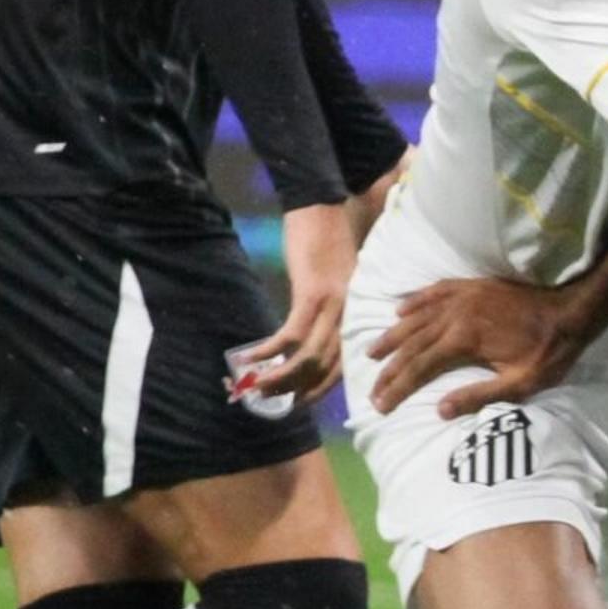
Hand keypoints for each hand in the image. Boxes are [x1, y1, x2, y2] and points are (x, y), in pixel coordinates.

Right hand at [239, 202, 359, 405]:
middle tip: (278, 406)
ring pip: (311, 357)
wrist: (323, 203)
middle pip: (330, 367)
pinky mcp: (313, 293)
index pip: (345, 361)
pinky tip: (250, 358)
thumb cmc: (325, 237)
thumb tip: (310, 332)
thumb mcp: (337, 277)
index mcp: (357, 311)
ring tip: (258, 391)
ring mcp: (334, 305)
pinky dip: (270, 351)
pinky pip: (291, 334)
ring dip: (282, 378)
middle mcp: (351, 313)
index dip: (324, 386)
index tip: (303, 402)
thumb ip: (331, 305)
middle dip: (302, 391)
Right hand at [366, 275, 583, 416]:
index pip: (420, 367)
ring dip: (392, 336)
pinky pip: (434, 291)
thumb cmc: (548, 353)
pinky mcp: (472, 287)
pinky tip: (400, 310)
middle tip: (372, 389)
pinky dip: (414, 302)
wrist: (570, 312)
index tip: (380, 405)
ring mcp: (462, 297)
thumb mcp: (519, 384)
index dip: (397, 387)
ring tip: (372, 353)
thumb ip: (479, 396)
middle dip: (389, 369)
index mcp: (464, 340)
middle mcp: (455, 315)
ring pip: (416, 317)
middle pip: (411, 344)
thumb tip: (439, 410)